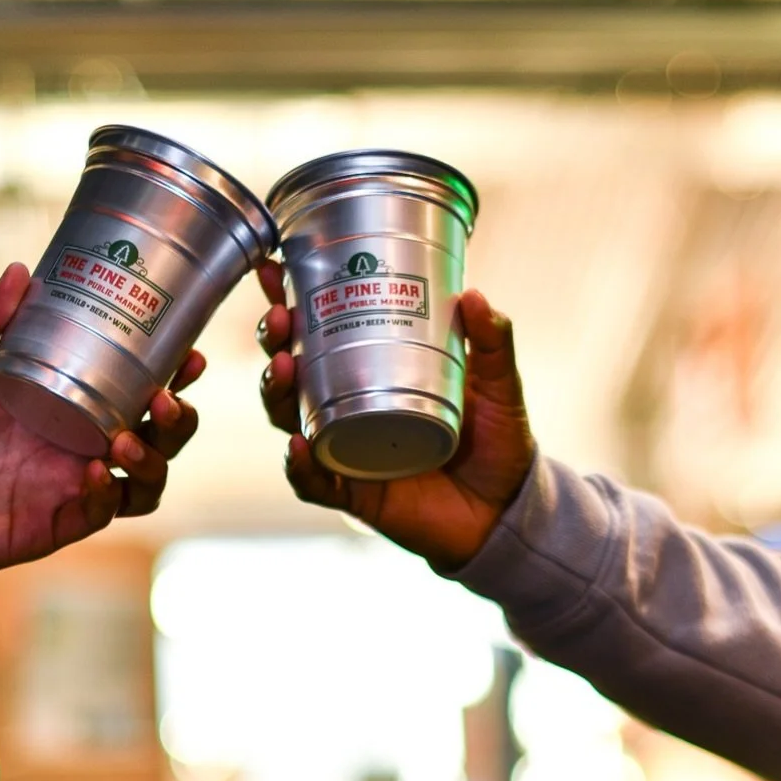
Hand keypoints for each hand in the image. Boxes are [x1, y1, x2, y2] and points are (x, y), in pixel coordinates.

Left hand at [0, 264, 203, 581]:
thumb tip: (20, 271)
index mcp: (58, 404)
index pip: (130, 389)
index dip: (169, 376)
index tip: (186, 353)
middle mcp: (72, 447)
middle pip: (156, 438)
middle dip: (178, 420)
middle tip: (167, 396)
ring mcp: (65, 489)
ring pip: (144, 482)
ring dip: (154, 460)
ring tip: (128, 438)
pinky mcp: (50, 527)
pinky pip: (100, 514)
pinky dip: (108, 494)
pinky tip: (94, 472)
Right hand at [256, 263, 535, 570]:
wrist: (506, 511)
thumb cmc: (496, 444)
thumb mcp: (498, 385)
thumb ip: (491, 343)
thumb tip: (473, 297)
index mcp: (374, 372)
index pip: (322, 331)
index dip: (291, 300)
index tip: (276, 268)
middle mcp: (350, 408)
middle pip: (292, 371)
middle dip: (275, 340)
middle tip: (279, 316)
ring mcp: (347, 450)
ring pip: (291, 420)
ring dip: (276, 391)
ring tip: (283, 366)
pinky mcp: (353, 493)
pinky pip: (314, 482)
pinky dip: (300, 467)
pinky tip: (298, 446)